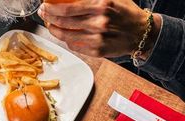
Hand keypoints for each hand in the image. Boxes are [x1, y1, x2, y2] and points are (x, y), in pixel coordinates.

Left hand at [38, 0, 160, 58]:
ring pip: (67, 36)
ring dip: (56, 31)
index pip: (68, 8)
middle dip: (49, 19)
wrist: (141, 33)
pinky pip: (76, 46)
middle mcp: (98, 23)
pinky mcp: (97, 51)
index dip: (52, 9)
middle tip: (44, 15)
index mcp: (101, 5)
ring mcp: (97, 39)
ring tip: (51, 25)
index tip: (45, 6)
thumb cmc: (126, 13)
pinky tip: (65, 35)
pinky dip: (68, 40)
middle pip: (64, 23)